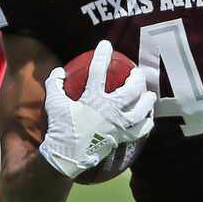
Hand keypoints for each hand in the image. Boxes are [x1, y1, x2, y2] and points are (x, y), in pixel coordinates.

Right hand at [39, 40, 155, 178]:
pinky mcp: (122, 138)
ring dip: (147, 100)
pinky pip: (140, 130)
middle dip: (136, 78)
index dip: (102, 55)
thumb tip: (59, 70)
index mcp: (93, 99)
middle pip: (131, 90)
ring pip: (141, 110)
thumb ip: (55, 84)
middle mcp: (110, 110)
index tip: (106, 45)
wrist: (67, 156)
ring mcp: (118, 125)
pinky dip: (147, 123)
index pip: (99, 71)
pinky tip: (149, 118)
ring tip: (149, 94)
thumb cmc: (61, 128)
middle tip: (137, 72)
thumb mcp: (53, 103)